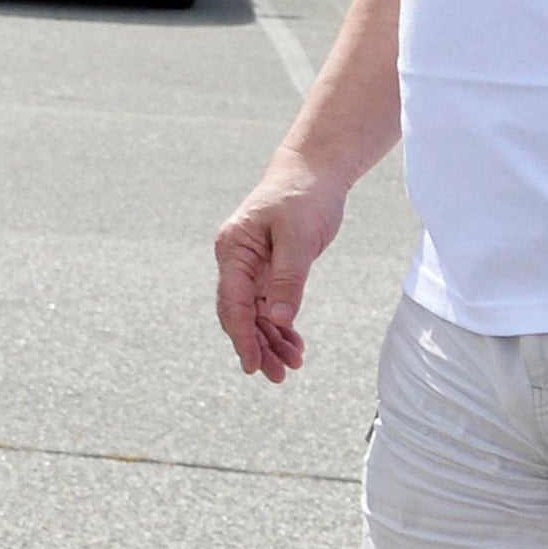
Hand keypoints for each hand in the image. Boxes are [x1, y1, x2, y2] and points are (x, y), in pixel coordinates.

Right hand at [212, 152, 349, 383]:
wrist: (315, 171)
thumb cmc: (305, 197)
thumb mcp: (300, 238)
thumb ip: (289, 279)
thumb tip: (279, 320)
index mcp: (234, 249)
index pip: (232, 301)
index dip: (241, 336)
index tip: (253, 366)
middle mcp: (237, 260)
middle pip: (239, 313)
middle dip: (256, 346)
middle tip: (278, 376)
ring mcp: (251, 266)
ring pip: (255, 313)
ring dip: (270, 340)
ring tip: (291, 366)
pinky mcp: (269, 268)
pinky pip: (269, 304)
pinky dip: (280, 326)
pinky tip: (294, 345)